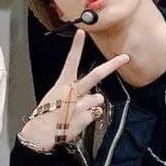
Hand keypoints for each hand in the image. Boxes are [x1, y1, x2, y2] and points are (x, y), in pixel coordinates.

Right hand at [17, 29, 129, 150]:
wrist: (41, 133)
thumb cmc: (47, 115)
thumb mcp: (55, 98)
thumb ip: (73, 93)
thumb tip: (92, 95)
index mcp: (62, 84)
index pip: (70, 61)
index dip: (76, 47)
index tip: (81, 33)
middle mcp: (72, 91)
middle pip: (96, 75)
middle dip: (112, 65)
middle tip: (125, 57)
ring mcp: (79, 103)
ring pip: (98, 98)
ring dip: (92, 105)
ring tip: (78, 112)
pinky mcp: (85, 116)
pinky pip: (95, 113)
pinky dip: (89, 117)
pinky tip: (78, 121)